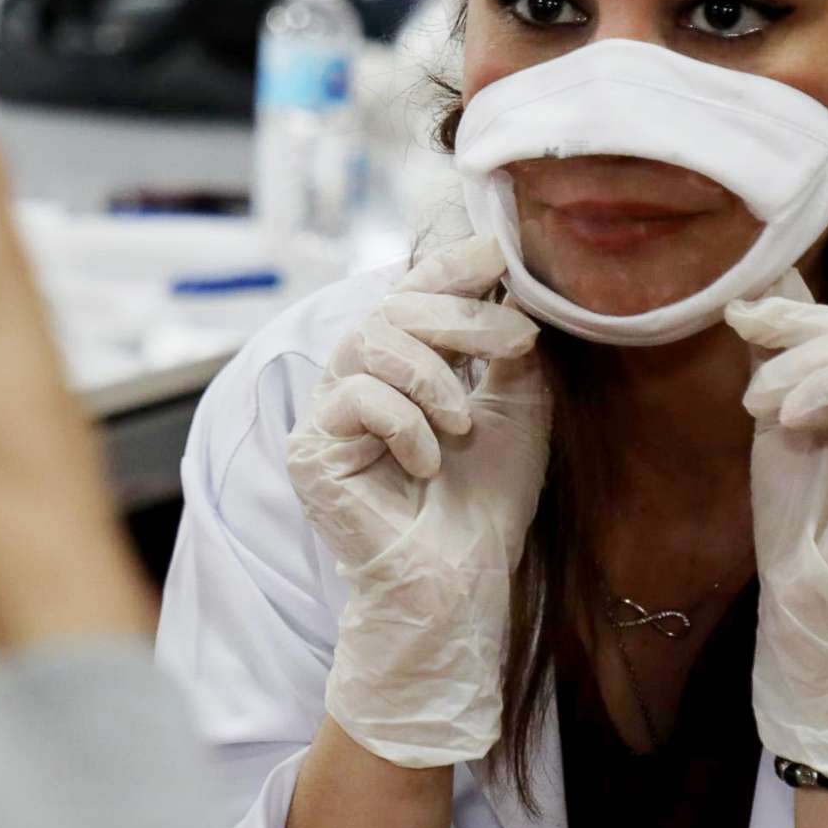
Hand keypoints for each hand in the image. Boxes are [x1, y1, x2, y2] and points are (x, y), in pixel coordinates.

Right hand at [285, 235, 551, 767]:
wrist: (460, 580)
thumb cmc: (486, 502)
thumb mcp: (516, 407)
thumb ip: (505, 347)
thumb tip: (512, 282)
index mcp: (402, 365)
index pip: (414, 292)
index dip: (450, 264)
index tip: (498, 247)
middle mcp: (357, 379)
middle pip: (394, 306)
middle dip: (461, 316)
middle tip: (516, 342)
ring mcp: (328, 413)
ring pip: (371, 341)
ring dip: (436, 376)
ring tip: (464, 423)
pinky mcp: (311, 448)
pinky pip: (356, 397)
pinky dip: (406, 424)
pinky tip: (426, 464)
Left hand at [725, 284, 827, 774]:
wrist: (811, 592)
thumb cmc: (799, 513)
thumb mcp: (781, 416)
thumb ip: (780, 357)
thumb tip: (753, 292)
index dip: (802, 313)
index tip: (742, 318)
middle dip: (804, 336)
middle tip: (750, 383)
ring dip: (816, 366)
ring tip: (766, 407)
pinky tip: (800, 417)